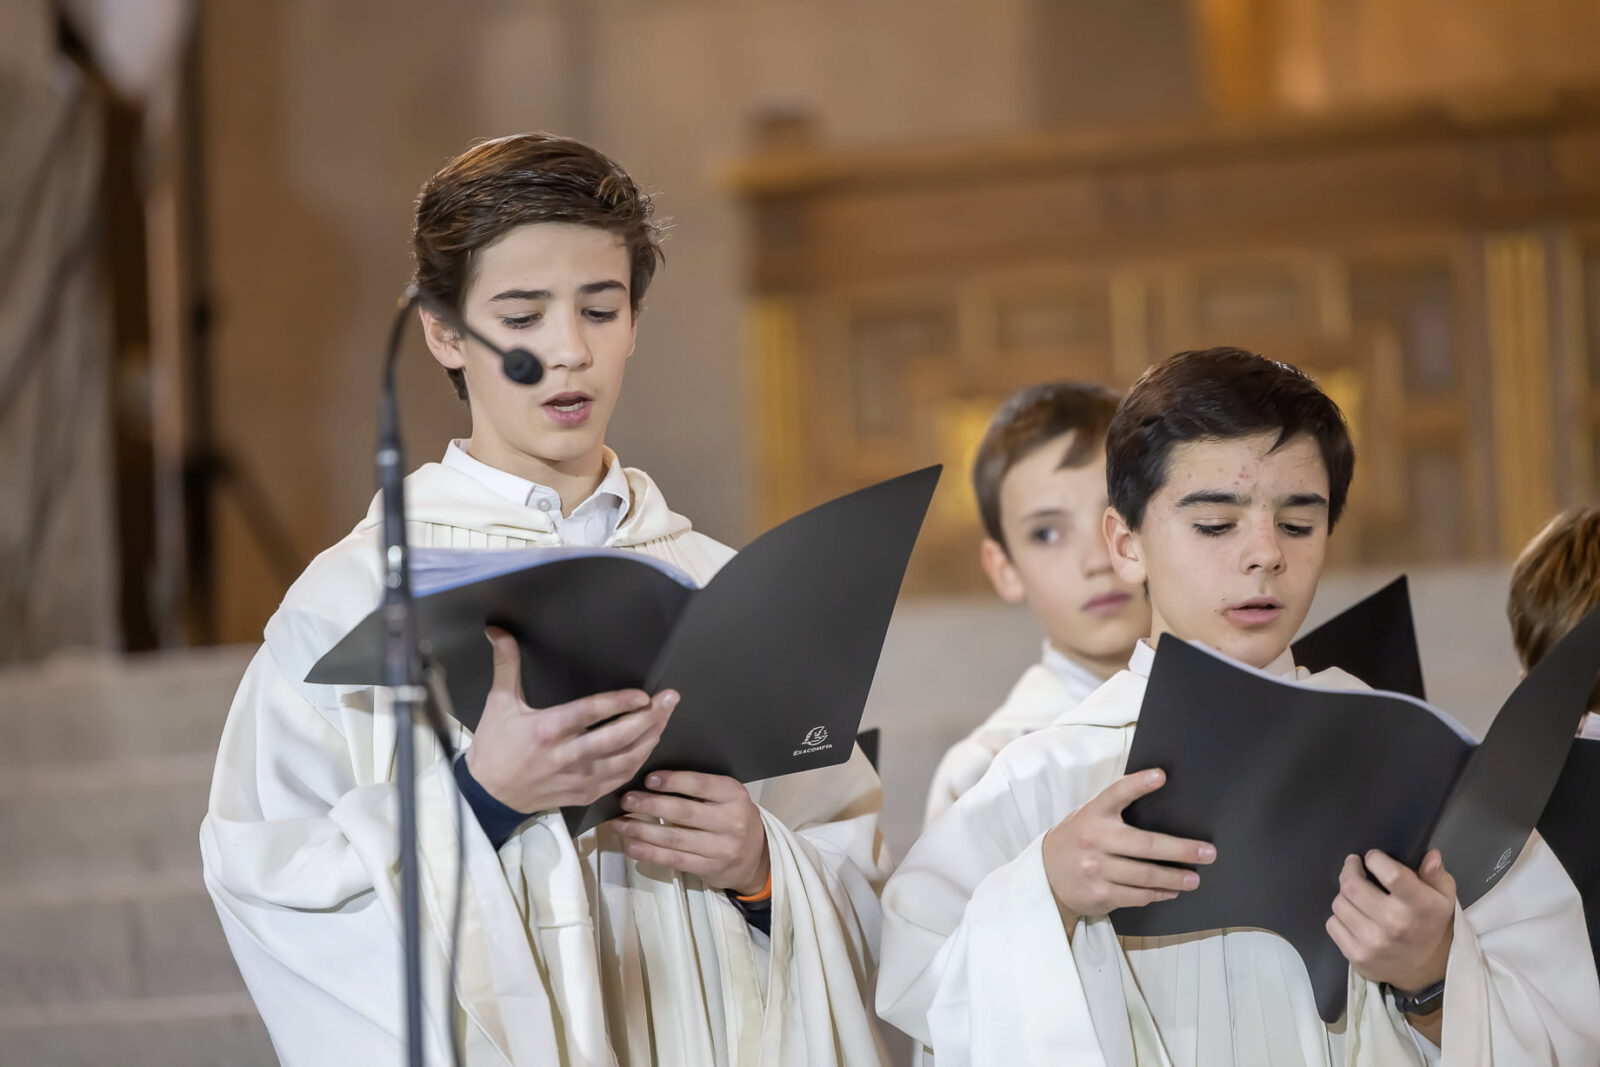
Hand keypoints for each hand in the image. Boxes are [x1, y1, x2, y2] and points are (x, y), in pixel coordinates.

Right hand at [464, 627, 675, 812]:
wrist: (488, 796)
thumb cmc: (495, 747)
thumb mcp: (499, 703)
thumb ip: (507, 665)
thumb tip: (498, 630)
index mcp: (547, 730)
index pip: (590, 713)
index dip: (620, 703)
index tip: (643, 695)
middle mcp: (566, 756)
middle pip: (617, 738)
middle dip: (649, 718)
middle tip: (669, 700)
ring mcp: (578, 778)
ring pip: (625, 760)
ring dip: (650, 738)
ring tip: (665, 718)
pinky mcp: (584, 794)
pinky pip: (620, 778)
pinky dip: (639, 761)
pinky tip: (649, 744)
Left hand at [610, 771, 770, 895]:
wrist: (755, 857)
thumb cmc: (731, 817)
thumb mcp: (725, 798)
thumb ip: (699, 789)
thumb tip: (652, 781)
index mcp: (734, 795)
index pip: (701, 784)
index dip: (673, 781)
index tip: (647, 779)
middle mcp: (731, 821)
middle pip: (684, 812)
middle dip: (651, 805)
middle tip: (625, 800)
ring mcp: (722, 848)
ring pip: (675, 838)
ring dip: (642, 830)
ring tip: (619, 824)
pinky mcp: (710, 868)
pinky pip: (675, 860)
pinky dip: (650, 853)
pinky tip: (632, 846)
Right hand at [1041, 768, 1216, 919]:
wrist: (1045, 877)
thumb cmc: (1076, 841)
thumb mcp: (1088, 817)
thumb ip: (1114, 811)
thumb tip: (1158, 799)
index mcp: (1091, 814)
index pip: (1116, 793)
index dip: (1138, 784)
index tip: (1161, 776)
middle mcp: (1093, 840)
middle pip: (1146, 845)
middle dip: (1181, 850)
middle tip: (1207, 853)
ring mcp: (1095, 870)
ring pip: (1146, 875)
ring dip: (1175, 878)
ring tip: (1194, 879)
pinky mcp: (1100, 895)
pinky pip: (1138, 895)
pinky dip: (1158, 893)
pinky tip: (1170, 891)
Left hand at [1326, 849, 1455, 993]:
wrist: (1424, 969)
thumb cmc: (1429, 924)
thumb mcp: (1442, 897)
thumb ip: (1436, 874)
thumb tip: (1430, 855)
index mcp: (1420, 906)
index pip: (1391, 874)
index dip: (1375, 859)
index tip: (1372, 858)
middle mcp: (1396, 924)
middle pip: (1353, 886)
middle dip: (1350, 871)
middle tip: (1354, 867)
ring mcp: (1374, 943)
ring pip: (1339, 903)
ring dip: (1344, 895)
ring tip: (1355, 895)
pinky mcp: (1358, 956)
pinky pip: (1332, 924)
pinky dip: (1339, 917)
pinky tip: (1353, 917)